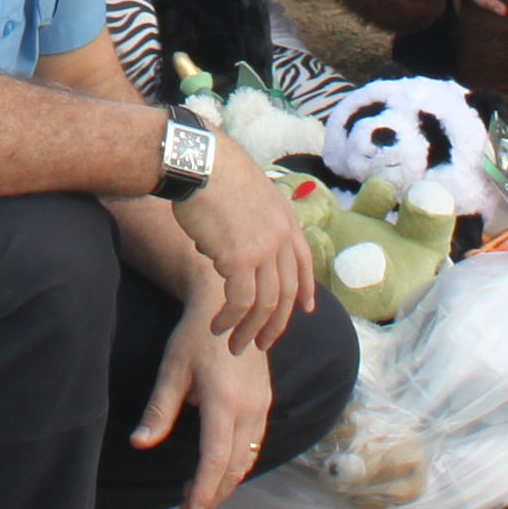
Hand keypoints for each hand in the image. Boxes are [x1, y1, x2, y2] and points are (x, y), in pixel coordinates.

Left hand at [134, 308, 279, 508]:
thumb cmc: (195, 335)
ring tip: (202, 495)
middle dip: (214, 493)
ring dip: (227, 481)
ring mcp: (262, 404)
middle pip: (235, 466)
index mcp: (224, 401)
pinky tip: (220, 469)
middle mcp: (250, 407)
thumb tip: (140, 443)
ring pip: (248, 457)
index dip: (204, 489)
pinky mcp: (265, 401)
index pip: (216, 458)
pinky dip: (238, 462)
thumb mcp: (172, 369)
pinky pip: (255, 442)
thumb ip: (159, 409)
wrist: (230, 304)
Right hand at [166, 143, 311, 354]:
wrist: (200, 162)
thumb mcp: (245, 195)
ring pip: (265, 303)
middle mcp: (281, 236)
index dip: (306, 288)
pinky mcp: (241, 259)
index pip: (304, 261)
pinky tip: (217, 327)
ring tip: (235, 345)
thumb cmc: (212, 173)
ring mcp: (264, 248)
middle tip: (262, 343)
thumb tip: (225, 252)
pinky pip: (240, 301)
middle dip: (275, 323)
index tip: (305, 310)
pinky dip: (230, 319)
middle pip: (286, 292)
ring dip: (250, 330)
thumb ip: (248, 225)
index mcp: (286, 218)